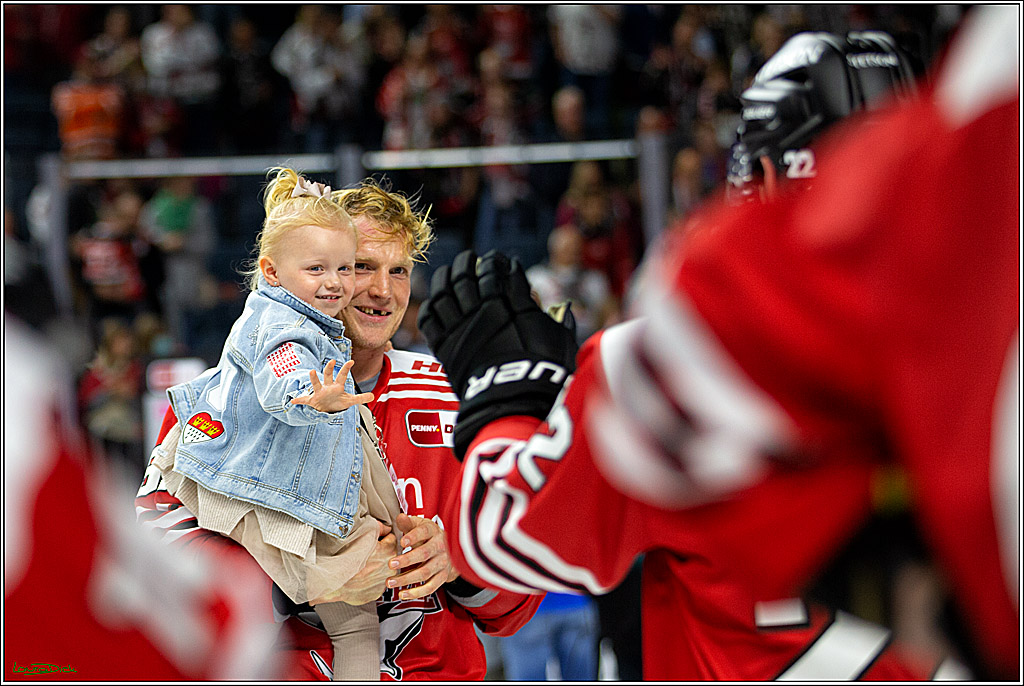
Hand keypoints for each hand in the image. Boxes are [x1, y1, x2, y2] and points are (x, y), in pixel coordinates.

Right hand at [290, 359, 374, 412]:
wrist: (325, 409)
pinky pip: (305, 400)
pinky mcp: (312, 400)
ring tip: (312, 371)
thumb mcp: (349, 401)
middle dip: (330, 369)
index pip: (342, 376)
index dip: (346, 369)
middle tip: (332, 361)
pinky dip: (299, 400)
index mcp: (337, 386)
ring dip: (314, 379)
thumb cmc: (337, 402)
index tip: (351, 361)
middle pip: (328, 376)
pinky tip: (293, 400)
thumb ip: (360, 398)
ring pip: (316, 385)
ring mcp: (319, 393)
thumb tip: (373, 396)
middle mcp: (327, 387)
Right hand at [309, 521, 397, 605]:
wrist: (333, 579)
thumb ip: (379, 527)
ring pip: (384, 570)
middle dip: (381, 554)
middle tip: (367, 553)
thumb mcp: (364, 533)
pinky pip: (377, 584)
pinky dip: (371, 581)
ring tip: (362, 566)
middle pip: (390, 556)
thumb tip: (386, 527)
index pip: (392, 539)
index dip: (382, 538)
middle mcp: (391, 567)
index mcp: (389, 550)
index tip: (374, 541)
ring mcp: (384, 582)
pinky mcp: (377, 593)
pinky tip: (360, 577)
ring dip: (377, 568)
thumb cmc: (346, 556)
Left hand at [385, 514, 458, 599]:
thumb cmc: (429, 536)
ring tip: (390, 582)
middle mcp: (440, 547)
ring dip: (406, 578)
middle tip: (390, 564)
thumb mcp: (420, 526)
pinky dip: (416, 593)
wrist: (450, 549)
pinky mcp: (442, 577)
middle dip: (406, 560)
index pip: (424, 532)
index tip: (402, 542)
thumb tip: (400, 517)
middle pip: (424, 554)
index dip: (413, 536)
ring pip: (425, 572)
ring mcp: (442, 563)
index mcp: (433, 532)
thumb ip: (408, 523)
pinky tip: (403, 594)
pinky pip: (430, 587)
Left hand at [417, 250, 578, 457]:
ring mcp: (460, 327)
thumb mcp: (560, 342)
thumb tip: (563, 308)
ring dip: (446, 276)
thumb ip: (559, 320)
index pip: (500, 271)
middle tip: (471, 259)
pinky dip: (432, 306)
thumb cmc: (543, 374)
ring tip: (449, 272)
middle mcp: (482, 310)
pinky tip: (436, 301)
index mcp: (510, 304)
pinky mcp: (445, 346)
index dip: (499, 262)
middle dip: (468, 262)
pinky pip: (430, 318)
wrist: (514, 402)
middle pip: (467, 274)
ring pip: (444, 290)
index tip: (501, 261)